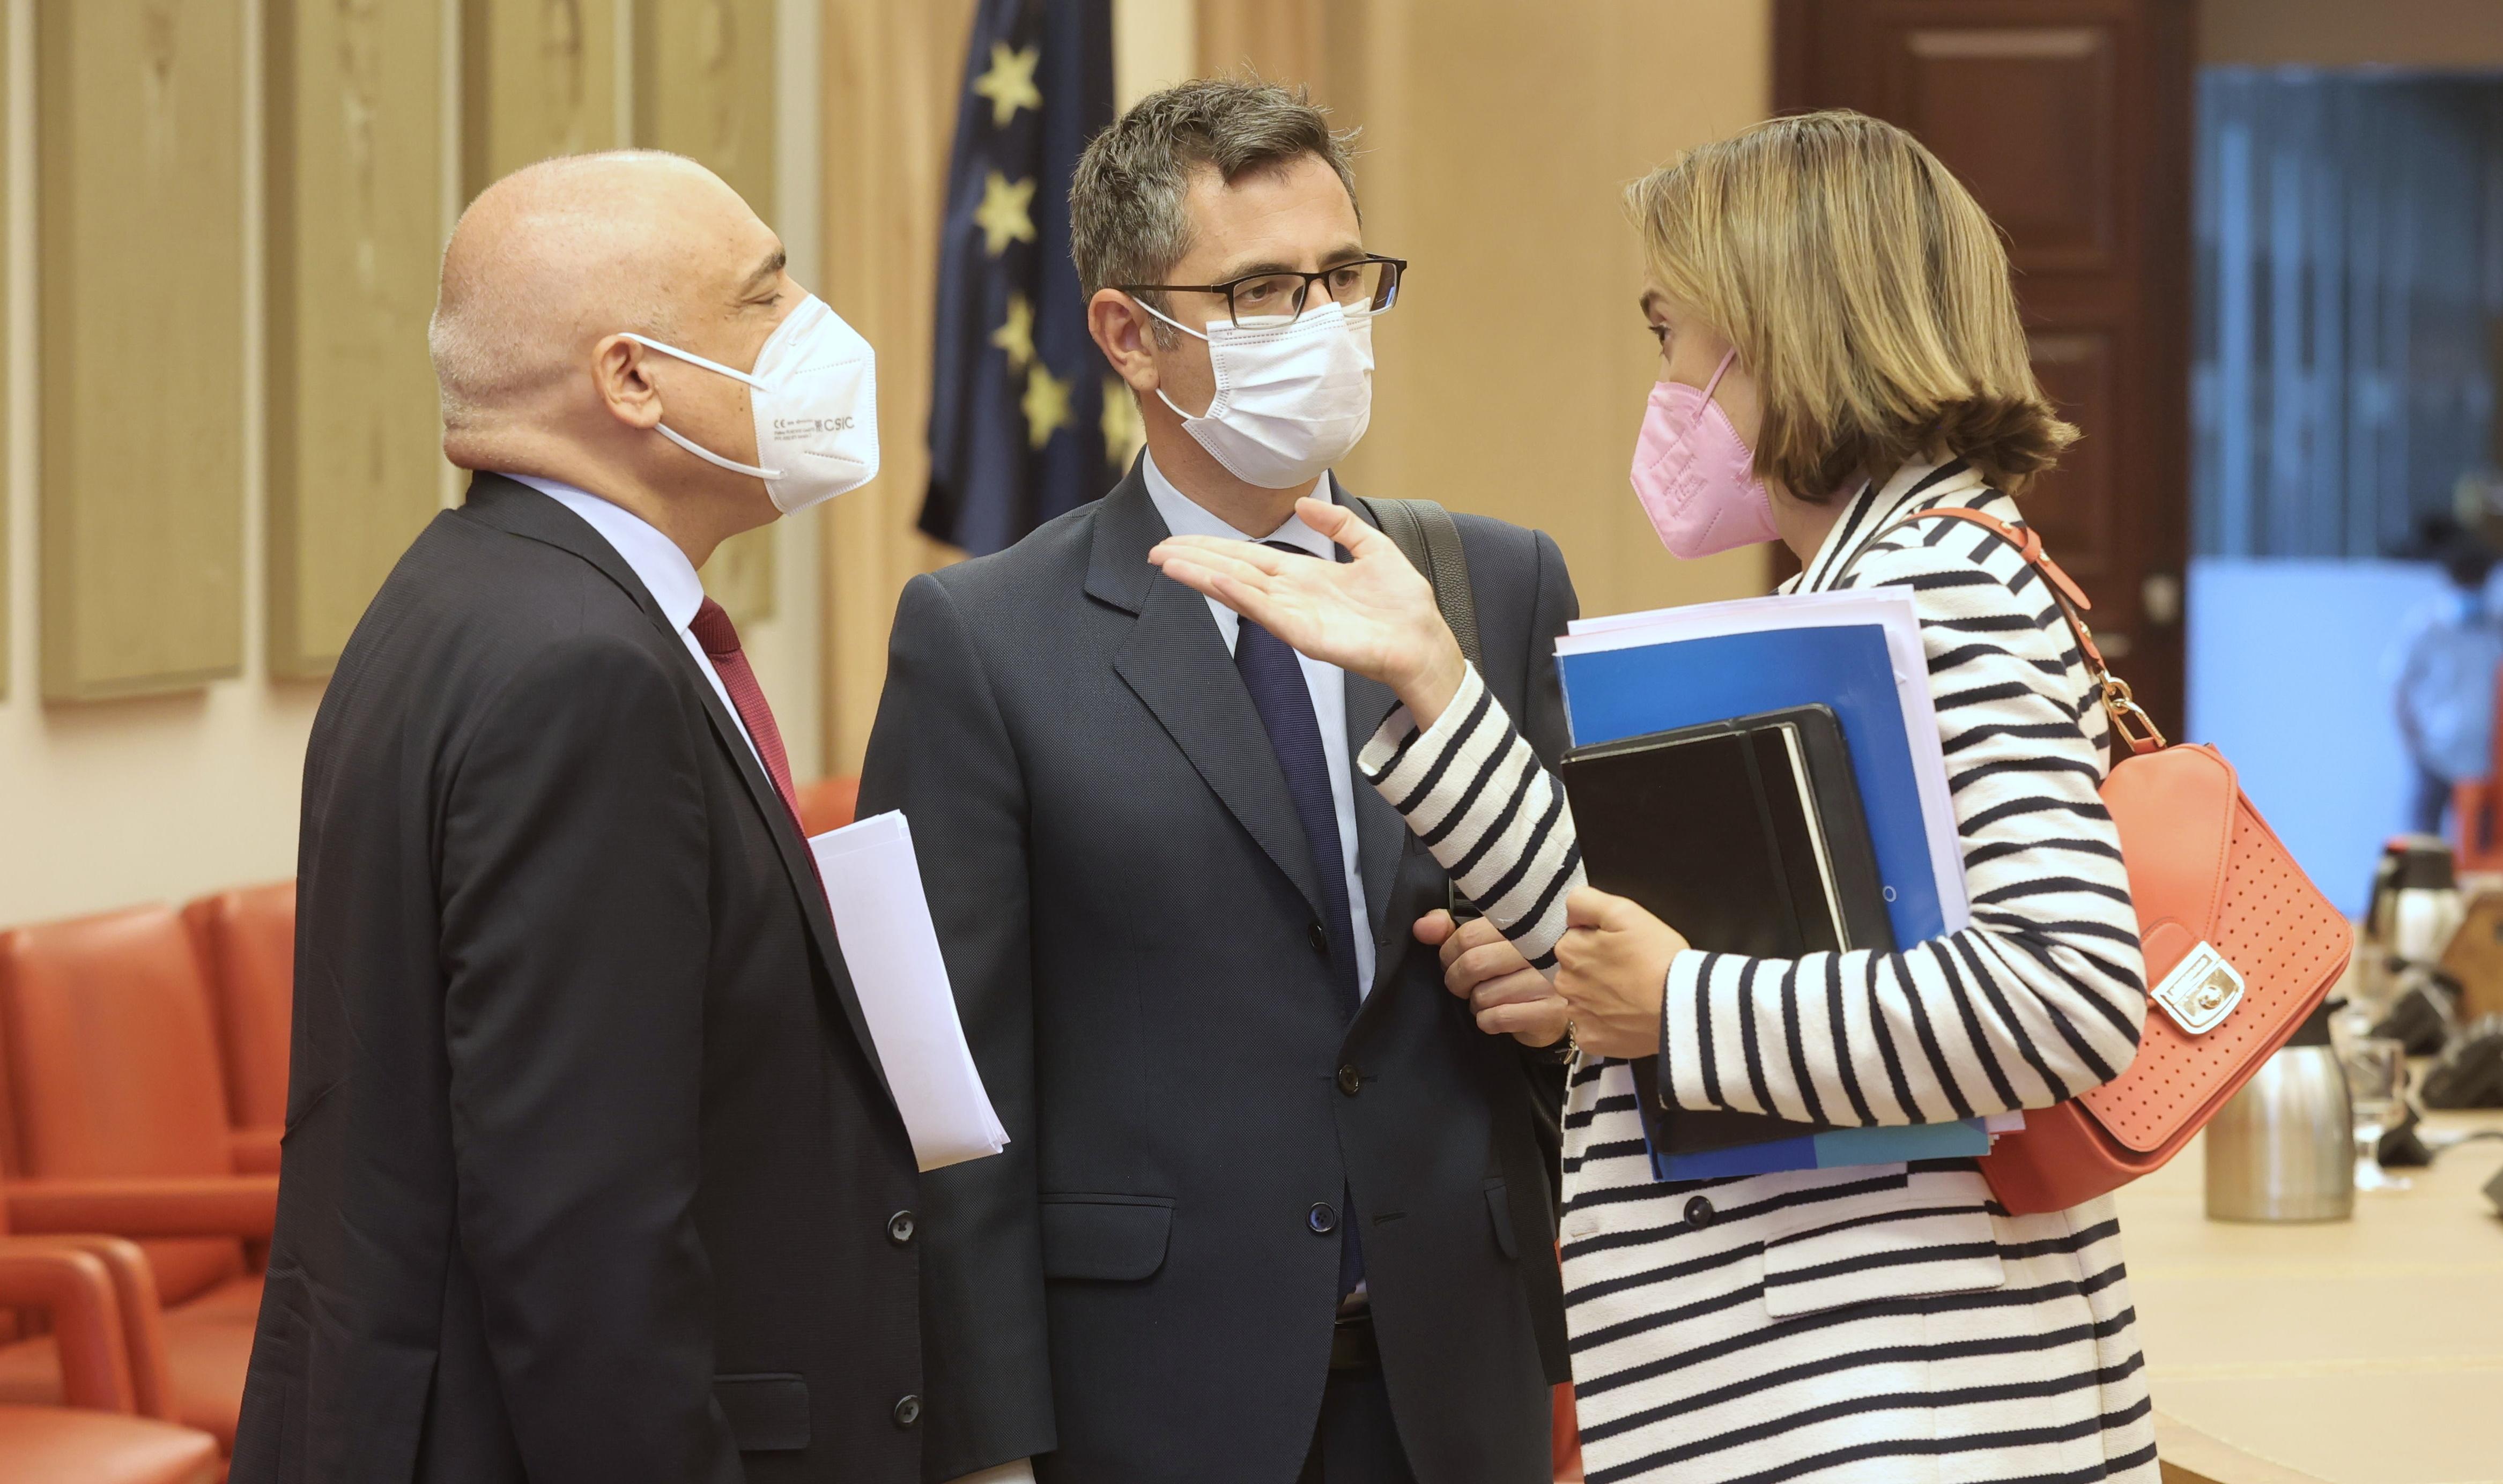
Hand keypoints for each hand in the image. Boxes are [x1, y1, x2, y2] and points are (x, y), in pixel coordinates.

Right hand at [1148, 498, 1470, 724]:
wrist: (1424, 641)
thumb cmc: (1404, 606)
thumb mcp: (1373, 549)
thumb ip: (1340, 525)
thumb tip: (1304, 503)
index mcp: (1302, 577)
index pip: (1247, 559)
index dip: (1212, 548)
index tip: (1178, 541)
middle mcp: (1291, 596)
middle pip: (1233, 572)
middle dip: (1194, 560)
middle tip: (1155, 550)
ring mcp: (1294, 616)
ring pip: (1240, 590)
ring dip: (1203, 576)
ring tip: (1169, 562)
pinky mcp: (1305, 634)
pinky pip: (1266, 611)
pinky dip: (1239, 596)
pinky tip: (1215, 582)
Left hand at [1414, 910, 1569, 1047]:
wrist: (1551, 1009)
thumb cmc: (1513, 971)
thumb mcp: (1485, 944)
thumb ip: (1451, 932)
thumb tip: (1421, 928)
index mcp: (1523, 925)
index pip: (1468, 935)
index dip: (1449, 953)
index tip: (1452, 962)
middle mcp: (1540, 949)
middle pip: (1474, 964)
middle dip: (1457, 981)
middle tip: (1462, 986)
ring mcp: (1548, 980)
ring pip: (1484, 995)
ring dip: (1475, 1003)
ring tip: (1487, 999)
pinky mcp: (1550, 1011)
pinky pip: (1498, 1018)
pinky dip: (1487, 1021)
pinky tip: (1497, 1015)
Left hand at [1553, 889, 1688, 1059]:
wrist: (1681, 1008)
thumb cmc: (1658, 957)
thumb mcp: (1625, 911)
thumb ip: (1586, 902)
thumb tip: (1570, 914)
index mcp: (1569, 950)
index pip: (1575, 938)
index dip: (1599, 940)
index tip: (1621, 947)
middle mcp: (1565, 984)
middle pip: (1576, 970)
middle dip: (1596, 968)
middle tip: (1630, 971)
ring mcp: (1577, 1015)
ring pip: (1583, 999)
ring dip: (1600, 997)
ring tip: (1632, 995)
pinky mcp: (1590, 1041)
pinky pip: (1591, 1029)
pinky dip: (1606, 1024)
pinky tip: (1628, 1017)